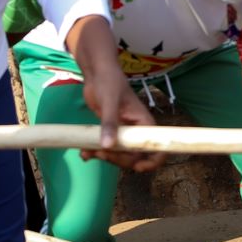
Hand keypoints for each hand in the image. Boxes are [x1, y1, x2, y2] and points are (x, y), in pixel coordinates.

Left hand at [79, 58, 162, 173]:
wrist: (96, 73)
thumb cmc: (109, 82)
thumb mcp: (109, 101)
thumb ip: (110, 123)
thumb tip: (108, 147)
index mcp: (145, 123)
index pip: (157, 148)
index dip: (152, 162)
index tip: (137, 168)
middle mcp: (136, 131)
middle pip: (134, 156)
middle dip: (118, 159)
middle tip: (101, 153)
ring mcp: (123, 133)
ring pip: (119, 155)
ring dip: (104, 157)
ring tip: (87, 152)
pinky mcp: (110, 132)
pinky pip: (107, 149)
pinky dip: (96, 153)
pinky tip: (84, 153)